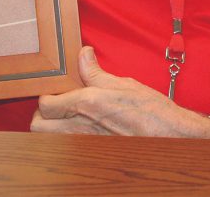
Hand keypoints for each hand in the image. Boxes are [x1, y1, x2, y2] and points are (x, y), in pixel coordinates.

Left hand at [31, 47, 209, 137]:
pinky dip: (68, 140)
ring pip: (50, 140)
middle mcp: (81, 128)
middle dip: (43, 116)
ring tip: (67, 118)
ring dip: (52, 128)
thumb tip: (83, 54)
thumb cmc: (152, 111)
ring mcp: (85, 145)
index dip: (46, 96)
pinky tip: (83, 130)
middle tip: (56, 105)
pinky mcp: (93, 155)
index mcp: (87, 104)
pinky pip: (68, 149)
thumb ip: (96, 72)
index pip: (45, 105)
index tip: (55, 90)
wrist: (172, 137)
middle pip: (38, 127)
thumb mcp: (124, 83)